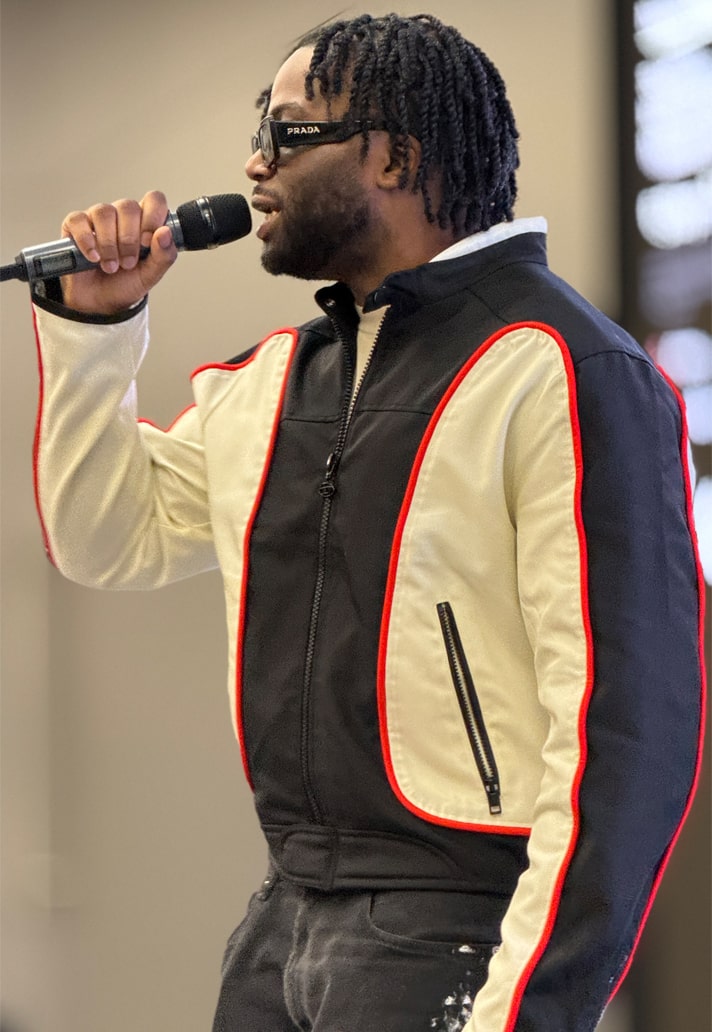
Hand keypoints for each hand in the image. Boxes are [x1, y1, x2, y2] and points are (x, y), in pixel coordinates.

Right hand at [60, 190, 176, 314]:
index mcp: (144, 222)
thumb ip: (164, 255)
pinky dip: (86, 241)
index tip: (147, 243)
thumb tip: (165, 232)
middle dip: (129, 240)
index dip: (152, 217)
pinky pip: (79, 221)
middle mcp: (121, 216)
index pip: (154, 199)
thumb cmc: (125, 284)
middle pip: (128, 206)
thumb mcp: (151, 275)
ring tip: (110, 266)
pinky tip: (93, 257)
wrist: (100, 303)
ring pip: (104, 212)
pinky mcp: (75, 225)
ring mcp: (97, 218)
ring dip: (109, 244)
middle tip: (127, 263)